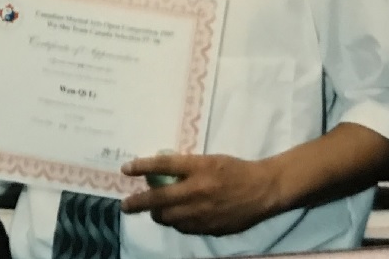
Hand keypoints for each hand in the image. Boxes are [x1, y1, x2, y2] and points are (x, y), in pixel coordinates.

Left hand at [121, 153, 280, 235]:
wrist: (263, 190)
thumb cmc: (235, 170)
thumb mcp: (209, 161)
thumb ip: (186, 168)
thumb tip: (161, 175)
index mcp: (198, 168)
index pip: (163, 166)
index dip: (141, 167)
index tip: (125, 169)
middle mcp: (197, 191)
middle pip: (158, 199)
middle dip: (137, 203)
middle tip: (126, 205)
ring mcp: (202, 212)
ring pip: (168, 218)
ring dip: (157, 214)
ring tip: (154, 211)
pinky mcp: (209, 228)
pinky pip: (184, 228)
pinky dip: (176, 222)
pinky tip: (176, 218)